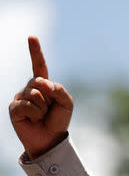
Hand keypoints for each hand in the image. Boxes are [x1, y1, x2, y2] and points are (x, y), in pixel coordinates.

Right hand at [9, 36, 73, 158]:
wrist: (50, 138)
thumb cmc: (58, 120)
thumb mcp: (67, 103)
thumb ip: (59, 89)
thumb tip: (43, 83)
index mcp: (44, 85)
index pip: (39, 65)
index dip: (35, 51)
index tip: (31, 37)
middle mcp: (30, 88)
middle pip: (39, 81)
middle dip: (49, 96)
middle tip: (49, 109)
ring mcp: (20, 97)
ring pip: (34, 94)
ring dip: (43, 107)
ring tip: (41, 115)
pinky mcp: (14, 108)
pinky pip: (26, 104)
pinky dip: (35, 113)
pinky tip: (34, 119)